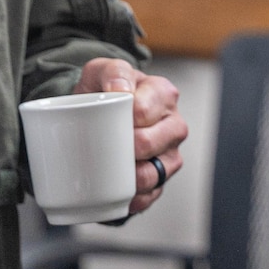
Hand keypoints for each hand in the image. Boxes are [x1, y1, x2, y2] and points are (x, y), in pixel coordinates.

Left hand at [75, 58, 186, 212]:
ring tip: (113, 173)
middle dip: (126, 148)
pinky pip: (152, 195)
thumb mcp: (101, 71)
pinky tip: (123, 195)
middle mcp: (173, 124)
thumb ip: (112, 71)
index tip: (104, 119)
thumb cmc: (103, 92)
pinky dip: (136, 198)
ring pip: (155, 173)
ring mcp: (170, 154)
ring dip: (132, 178)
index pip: (143, 111)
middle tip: (105, 145)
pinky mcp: (161, 178)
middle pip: (151, 143)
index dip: (122, 119)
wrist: (96, 114)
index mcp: (163, 93)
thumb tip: (120, 91)